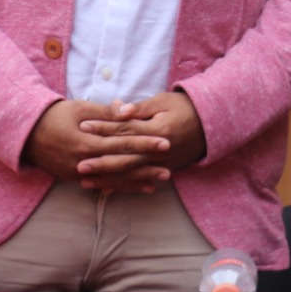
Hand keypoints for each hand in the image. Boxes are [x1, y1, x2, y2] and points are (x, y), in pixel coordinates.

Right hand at [23, 99, 172, 186]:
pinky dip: (119, 186)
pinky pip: (100, 184)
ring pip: (112, 179)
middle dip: (145, 168)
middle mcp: (83, 161)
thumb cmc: (55, 115)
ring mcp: (77, 172)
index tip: (165, 143)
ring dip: (135, 182)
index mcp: (87, 142)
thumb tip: (129, 109)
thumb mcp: (80, 108)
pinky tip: (136, 188)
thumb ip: (106, 112)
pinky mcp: (73, 177)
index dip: (145, 143)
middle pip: (120, 165)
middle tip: (169, 170)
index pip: (122, 143)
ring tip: (157, 183)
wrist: (25, 133)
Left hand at [75, 90, 207, 190]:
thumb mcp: (163, 101)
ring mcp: (163, 163)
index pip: (126, 129)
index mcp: (159, 129)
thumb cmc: (184, 107)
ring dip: (108, 178)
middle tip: (78, 164)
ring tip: (85, 181)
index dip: (103, 128)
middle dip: (101, 162)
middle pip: (126, 157)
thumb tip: (117, 109)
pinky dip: (124, 186)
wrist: (212, 122)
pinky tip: (106, 190)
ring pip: (131, 174)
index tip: (83, 126)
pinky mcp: (165, 169)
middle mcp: (160, 150)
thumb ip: (139, 108)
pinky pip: (141, 181)